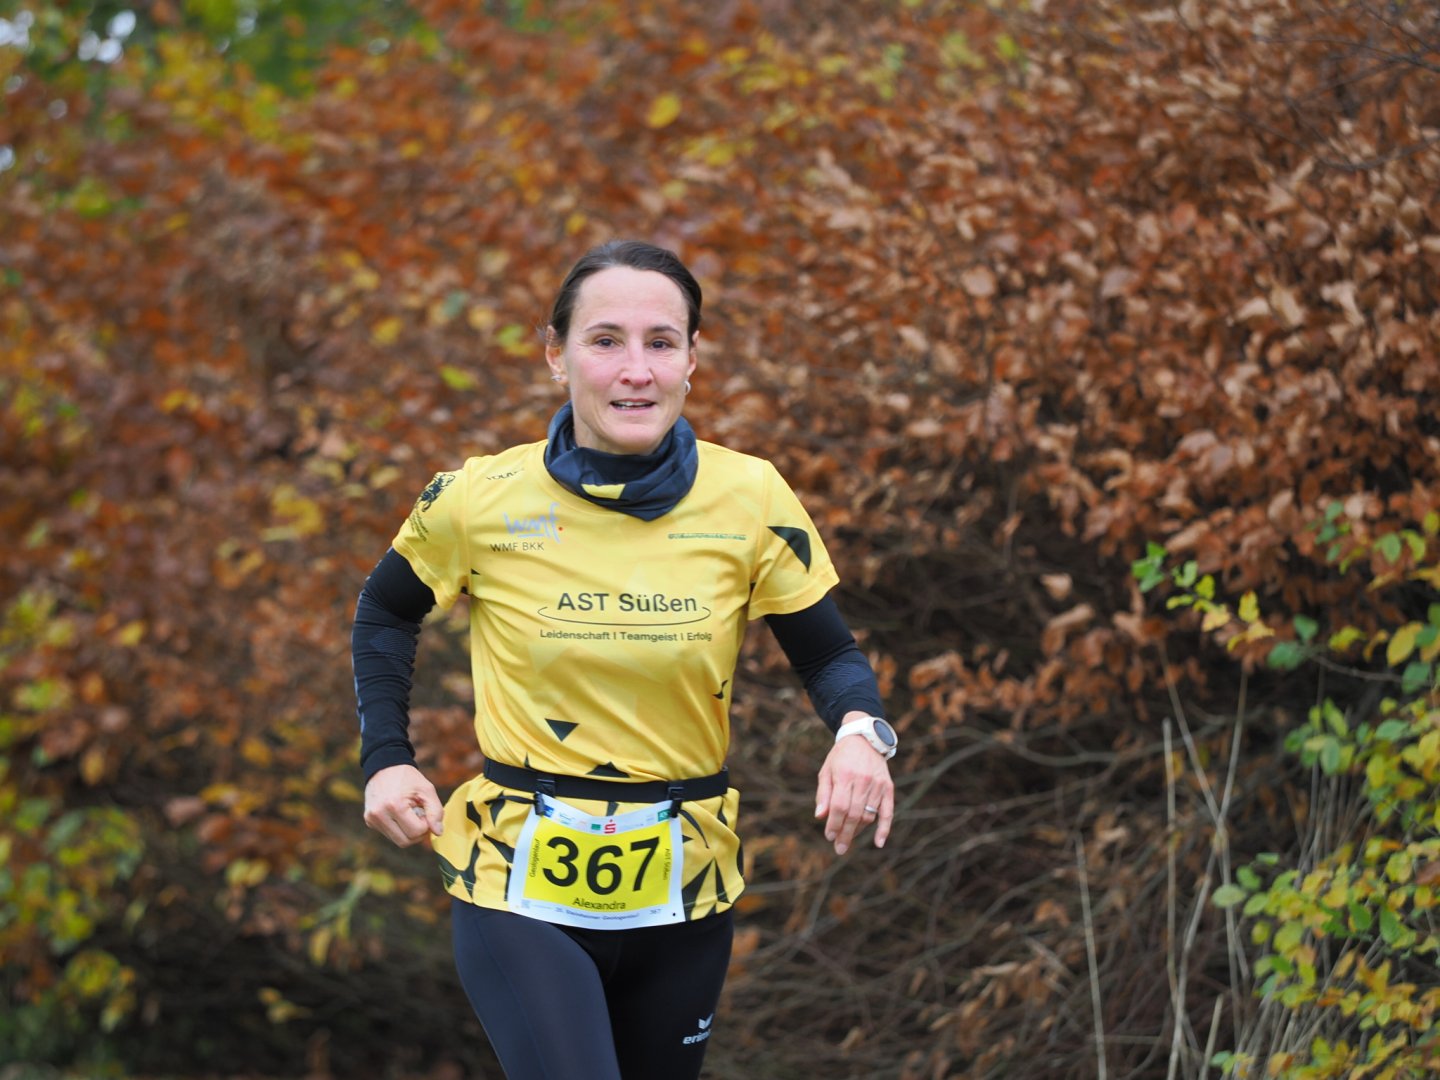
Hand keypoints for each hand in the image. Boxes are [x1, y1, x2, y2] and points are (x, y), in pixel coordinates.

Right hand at [363, 764, 443, 846]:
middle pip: (405, 842)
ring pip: (397, 840)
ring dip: (408, 832)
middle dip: (417, 832)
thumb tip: (438, 832)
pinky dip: (398, 828)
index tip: (425, 812)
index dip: (426, 825)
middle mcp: (379, 814)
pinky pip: (389, 834)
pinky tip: (400, 814)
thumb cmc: (408, 778)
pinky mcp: (369, 820)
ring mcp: (371, 818)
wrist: (385, 765)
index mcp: (394, 805)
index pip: (416, 832)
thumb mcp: (427, 790)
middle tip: (420, 816)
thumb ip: (436, 811)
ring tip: (410, 814)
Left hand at [815, 732, 893, 855]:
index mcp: (845, 775)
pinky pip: (888, 812)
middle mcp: (863, 780)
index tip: (829, 837)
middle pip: (854, 814)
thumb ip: (824, 794)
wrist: (864, 738)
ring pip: (868, 816)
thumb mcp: (826, 771)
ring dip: (858, 831)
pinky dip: (884, 829)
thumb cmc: (841, 757)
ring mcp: (877, 784)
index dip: (834, 824)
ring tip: (848, 838)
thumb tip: (820, 817)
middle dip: (845, 834)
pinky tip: (879, 843)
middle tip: (839, 849)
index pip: (840, 807)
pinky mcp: (888, 787)